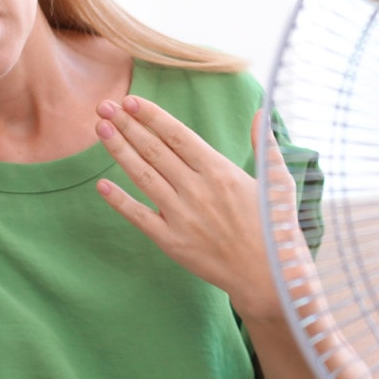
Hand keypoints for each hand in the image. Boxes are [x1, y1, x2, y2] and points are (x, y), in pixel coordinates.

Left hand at [93, 100, 308, 321]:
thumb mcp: (278, 182)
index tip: (131, 101)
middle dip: (127, 126)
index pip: (178, 136)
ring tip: (100, 130)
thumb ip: (265, 146)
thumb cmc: (276, 228)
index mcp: (221, 171)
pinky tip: (102, 186)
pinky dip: (120, 201)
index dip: (152, 116)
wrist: (268, 277)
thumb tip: (259, 112)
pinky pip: (140, 217)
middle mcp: (198, 190)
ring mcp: (182, 217)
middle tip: (104, 107)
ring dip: (119, 151)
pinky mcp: (172, 242)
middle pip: (154, 151)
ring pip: (143, 177)